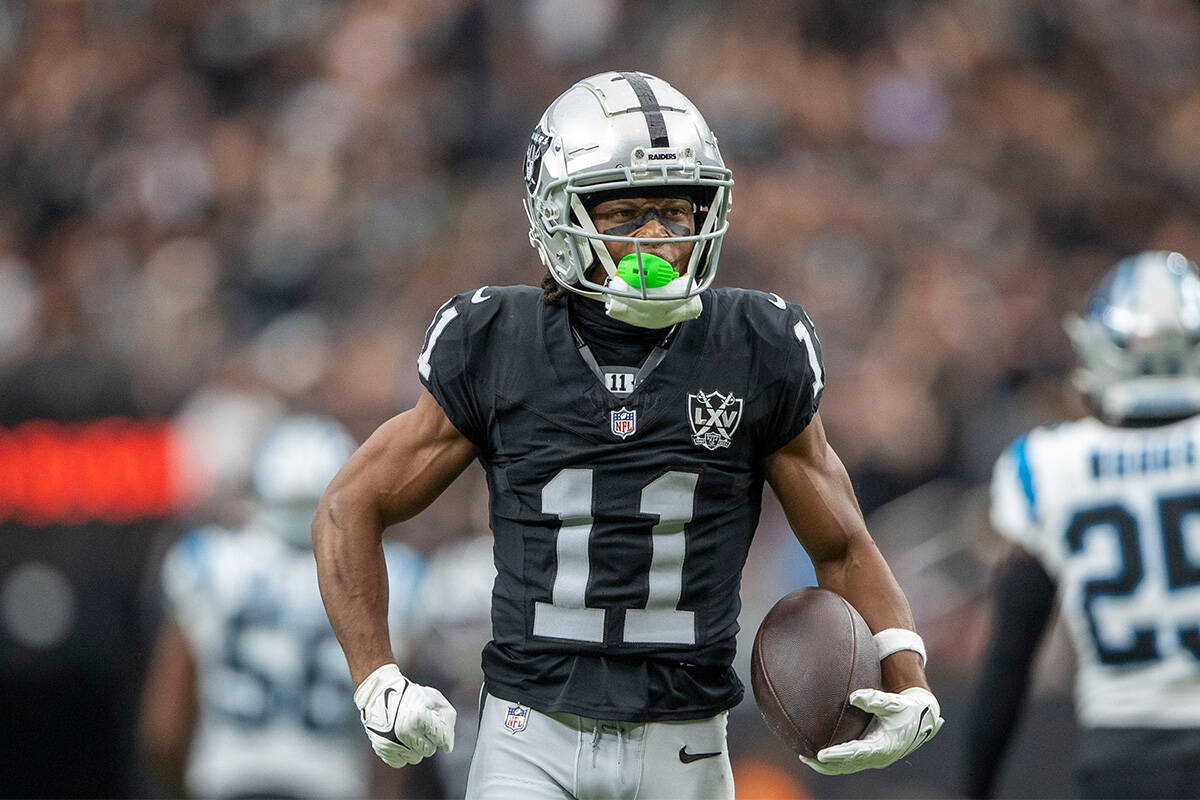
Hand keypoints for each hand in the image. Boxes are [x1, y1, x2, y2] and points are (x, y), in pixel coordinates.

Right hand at [354, 663, 455, 767]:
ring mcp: (392, 742)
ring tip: (408, 730)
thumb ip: (446, 721)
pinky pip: (400, 762)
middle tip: (420, 725)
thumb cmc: (411, 694)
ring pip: (415, 758)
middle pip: (428, 750)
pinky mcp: (382, 749)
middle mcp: (404, 733)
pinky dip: (402, 753)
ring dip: (415, 747)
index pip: (441, 739)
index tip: (434, 723)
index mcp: (419, 718)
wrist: (379, 692)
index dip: (440, 731)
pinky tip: (399, 738)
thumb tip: (447, 748)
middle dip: (428, 739)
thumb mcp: (434, 699)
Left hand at [799, 687, 942, 774]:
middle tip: (804, 757)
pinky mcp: (870, 756)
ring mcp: (874, 759)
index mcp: (884, 746)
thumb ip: (874, 700)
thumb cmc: (906, 709)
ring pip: (847, 767)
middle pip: (848, 765)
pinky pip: (849, 763)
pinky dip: (834, 761)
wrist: (922, 719)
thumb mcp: (894, 703)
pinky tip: (817, 755)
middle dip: (826, 764)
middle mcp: (878, 757)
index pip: (856, 753)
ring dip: (827, 765)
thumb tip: (853, 697)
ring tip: (805, 757)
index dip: (838, 755)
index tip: (821, 754)